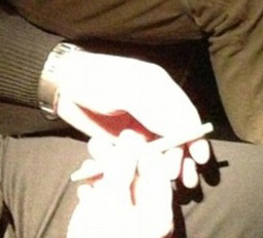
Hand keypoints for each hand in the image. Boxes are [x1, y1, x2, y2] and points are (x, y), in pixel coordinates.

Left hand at [55, 51, 209, 186]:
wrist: (63, 85)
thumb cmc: (97, 80)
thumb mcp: (128, 88)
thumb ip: (156, 109)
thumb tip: (185, 130)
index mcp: (161, 90)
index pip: (186, 116)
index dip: (195, 137)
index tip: (198, 158)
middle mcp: (154, 109)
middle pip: (176, 138)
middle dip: (179, 157)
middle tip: (175, 176)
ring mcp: (138, 126)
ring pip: (159, 152)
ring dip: (162, 169)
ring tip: (161, 183)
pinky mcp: (122, 141)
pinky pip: (137, 159)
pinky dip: (140, 170)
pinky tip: (138, 180)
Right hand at [67, 130, 174, 237]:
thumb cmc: (103, 236)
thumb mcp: (113, 200)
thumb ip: (122, 168)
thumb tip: (132, 137)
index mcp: (157, 211)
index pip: (157, 170)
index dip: (141, 149)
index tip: (123, 136)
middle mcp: (147, 215)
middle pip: (136, 176)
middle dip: (117, 158)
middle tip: (95, 144)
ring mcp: (129, 222)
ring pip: (119, 187)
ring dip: (103, 171)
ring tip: (87, 159)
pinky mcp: (110, 227)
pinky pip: (107, 202)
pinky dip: (97, 192)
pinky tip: (85, 190)